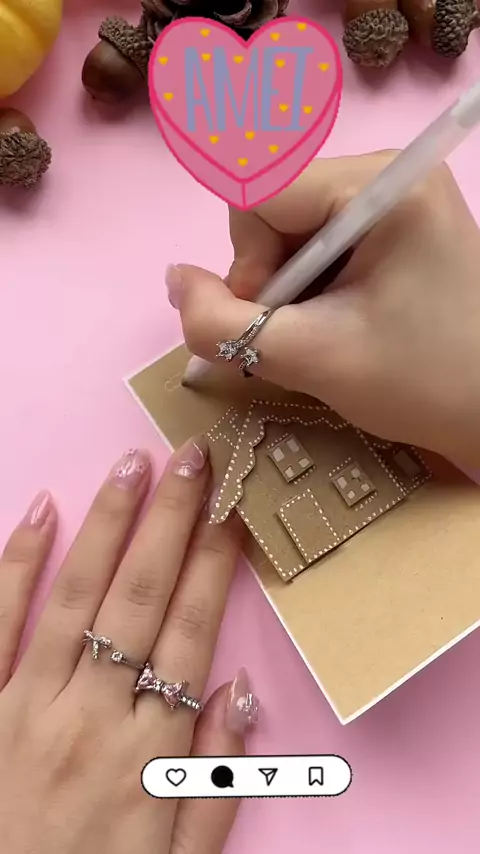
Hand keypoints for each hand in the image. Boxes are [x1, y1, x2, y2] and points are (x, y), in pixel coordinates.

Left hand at [0, 441, 256, 853]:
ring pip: (75, 596)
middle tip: (191, 456)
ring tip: (133, 464)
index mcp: (147, 753)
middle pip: (140, 597)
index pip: (191, 631)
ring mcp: (26, 706)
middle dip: (171, 519)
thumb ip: (216, 781)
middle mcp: (90, 717)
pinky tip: (39, 511)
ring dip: (108, 523)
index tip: (232, 509)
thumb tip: (239, 689)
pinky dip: (16, 564)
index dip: (215, 563)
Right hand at [170, 154, 479, 466]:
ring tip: (325, 332)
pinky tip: (339, 319)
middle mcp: (391, 173)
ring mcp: (396, 195)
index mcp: (383, 186)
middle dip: (268, 276)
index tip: (274, 315)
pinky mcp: (396, 222)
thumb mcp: (312, 357)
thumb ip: (222, 323)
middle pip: (274, 207)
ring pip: (291, 227)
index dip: (246, 260)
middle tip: (300, 333)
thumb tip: (174, 279)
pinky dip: (311, 285)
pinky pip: (320, 239)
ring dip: (288, 286)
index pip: (260, 190)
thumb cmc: (421, 384)